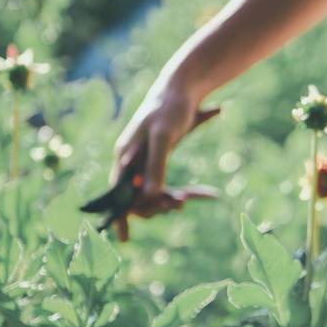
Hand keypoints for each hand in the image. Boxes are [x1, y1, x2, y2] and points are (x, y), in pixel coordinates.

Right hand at [110, 83, 219, 239]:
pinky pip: (173, 185)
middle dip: (157, 205)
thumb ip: (156, 166)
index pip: (118, 194)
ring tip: (190, 199)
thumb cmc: (170, 110)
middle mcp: (133, 161)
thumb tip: (150, 197)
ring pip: (158, 194)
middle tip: (182, 203)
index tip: (126, 237)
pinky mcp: (164, 160)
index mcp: (126, 156)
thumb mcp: (163, 138)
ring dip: (174, 199)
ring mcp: (148, 162)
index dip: (121, 216)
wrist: (183, 89)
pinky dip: (189, 192)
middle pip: (140, 197)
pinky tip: (209, 195)